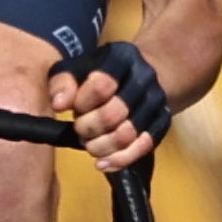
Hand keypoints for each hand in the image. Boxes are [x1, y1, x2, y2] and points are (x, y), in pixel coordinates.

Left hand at [48, 40, 169, 173]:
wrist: (145, 72)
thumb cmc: (102, 73)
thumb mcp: (77, 68)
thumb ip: (62, 82)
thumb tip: (59, 104)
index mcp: (121, 58)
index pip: (101, 85)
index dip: (82, 103)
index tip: (75, 107)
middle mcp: (144, 77)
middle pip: (113, 114)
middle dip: (88, 128)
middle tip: (80, 130)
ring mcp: (156, 101)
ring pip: (127, 134)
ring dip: (100, 146)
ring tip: (89, 144)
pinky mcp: (162, 122)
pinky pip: (142, 148)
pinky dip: (119, 160)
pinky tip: (102, 163)